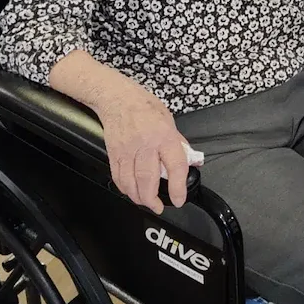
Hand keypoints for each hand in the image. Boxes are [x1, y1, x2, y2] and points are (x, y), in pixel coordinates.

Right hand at [95, 83, 188, 213]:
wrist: (116, 97)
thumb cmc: (143, 105)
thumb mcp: (168, 119)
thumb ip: (178, 142)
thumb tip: (190, 159)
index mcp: (163, 136)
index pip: (174, 166)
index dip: (178, 187)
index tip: (179, 199)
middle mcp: (145, 144)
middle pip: (147, 179)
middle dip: (152, 200)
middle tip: (158, 207)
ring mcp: (127, 149)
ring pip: (130, 182)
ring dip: (137, 197)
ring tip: (145, 202)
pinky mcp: (113, 152)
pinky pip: (117, 176)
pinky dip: (124, 188)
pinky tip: (130, 191)